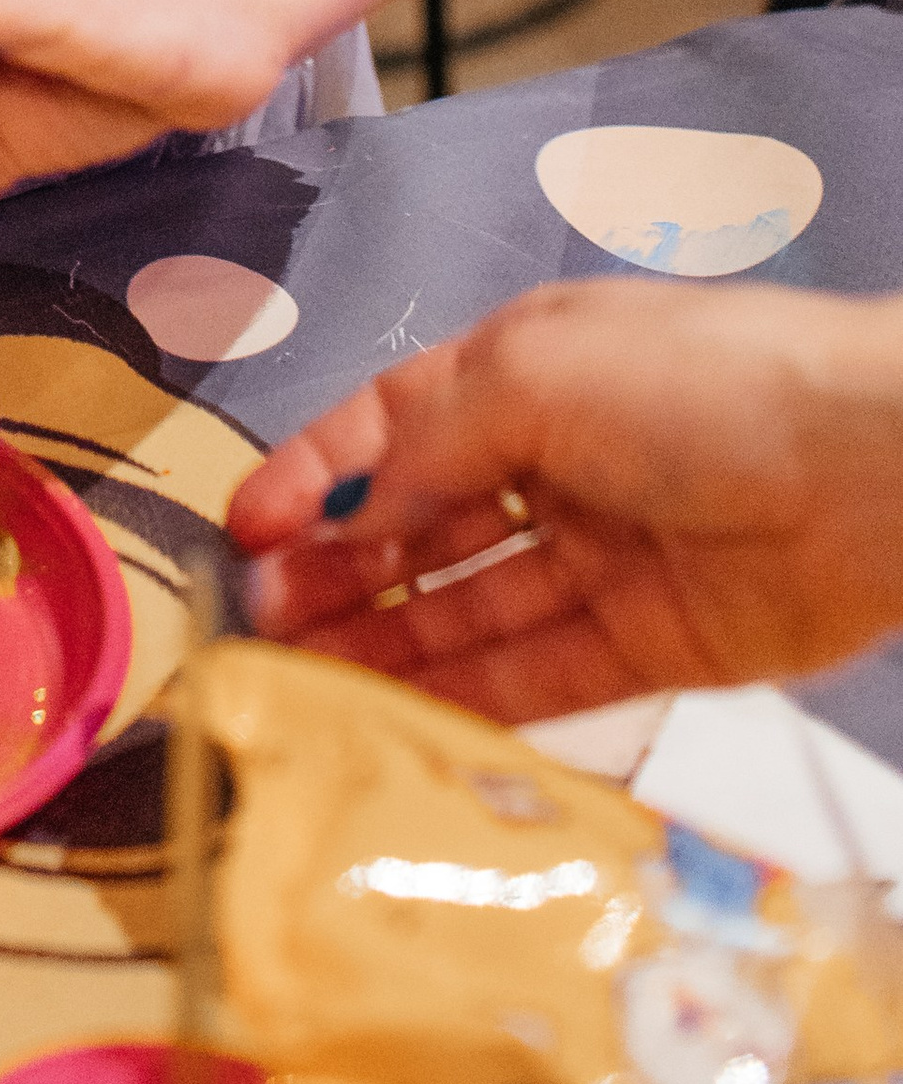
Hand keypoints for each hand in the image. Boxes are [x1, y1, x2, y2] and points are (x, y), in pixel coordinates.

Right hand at [228, 279, 902, 721]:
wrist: (869, 468)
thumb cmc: (701, 383)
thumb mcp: (533, 376)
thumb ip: (428, 445)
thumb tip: (352, 507)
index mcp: (521, 371)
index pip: (390, 428)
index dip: (315, 478)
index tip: (244, 533)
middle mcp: (552, 461)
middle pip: (421, 526)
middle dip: (335, 568)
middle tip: (255, 622)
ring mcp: (599, 557)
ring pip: (465, 606)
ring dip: (381, 637)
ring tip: (298, 675)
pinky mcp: (647, 646)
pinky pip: (534, 675)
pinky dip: (462, 694)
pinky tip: (393, 711)